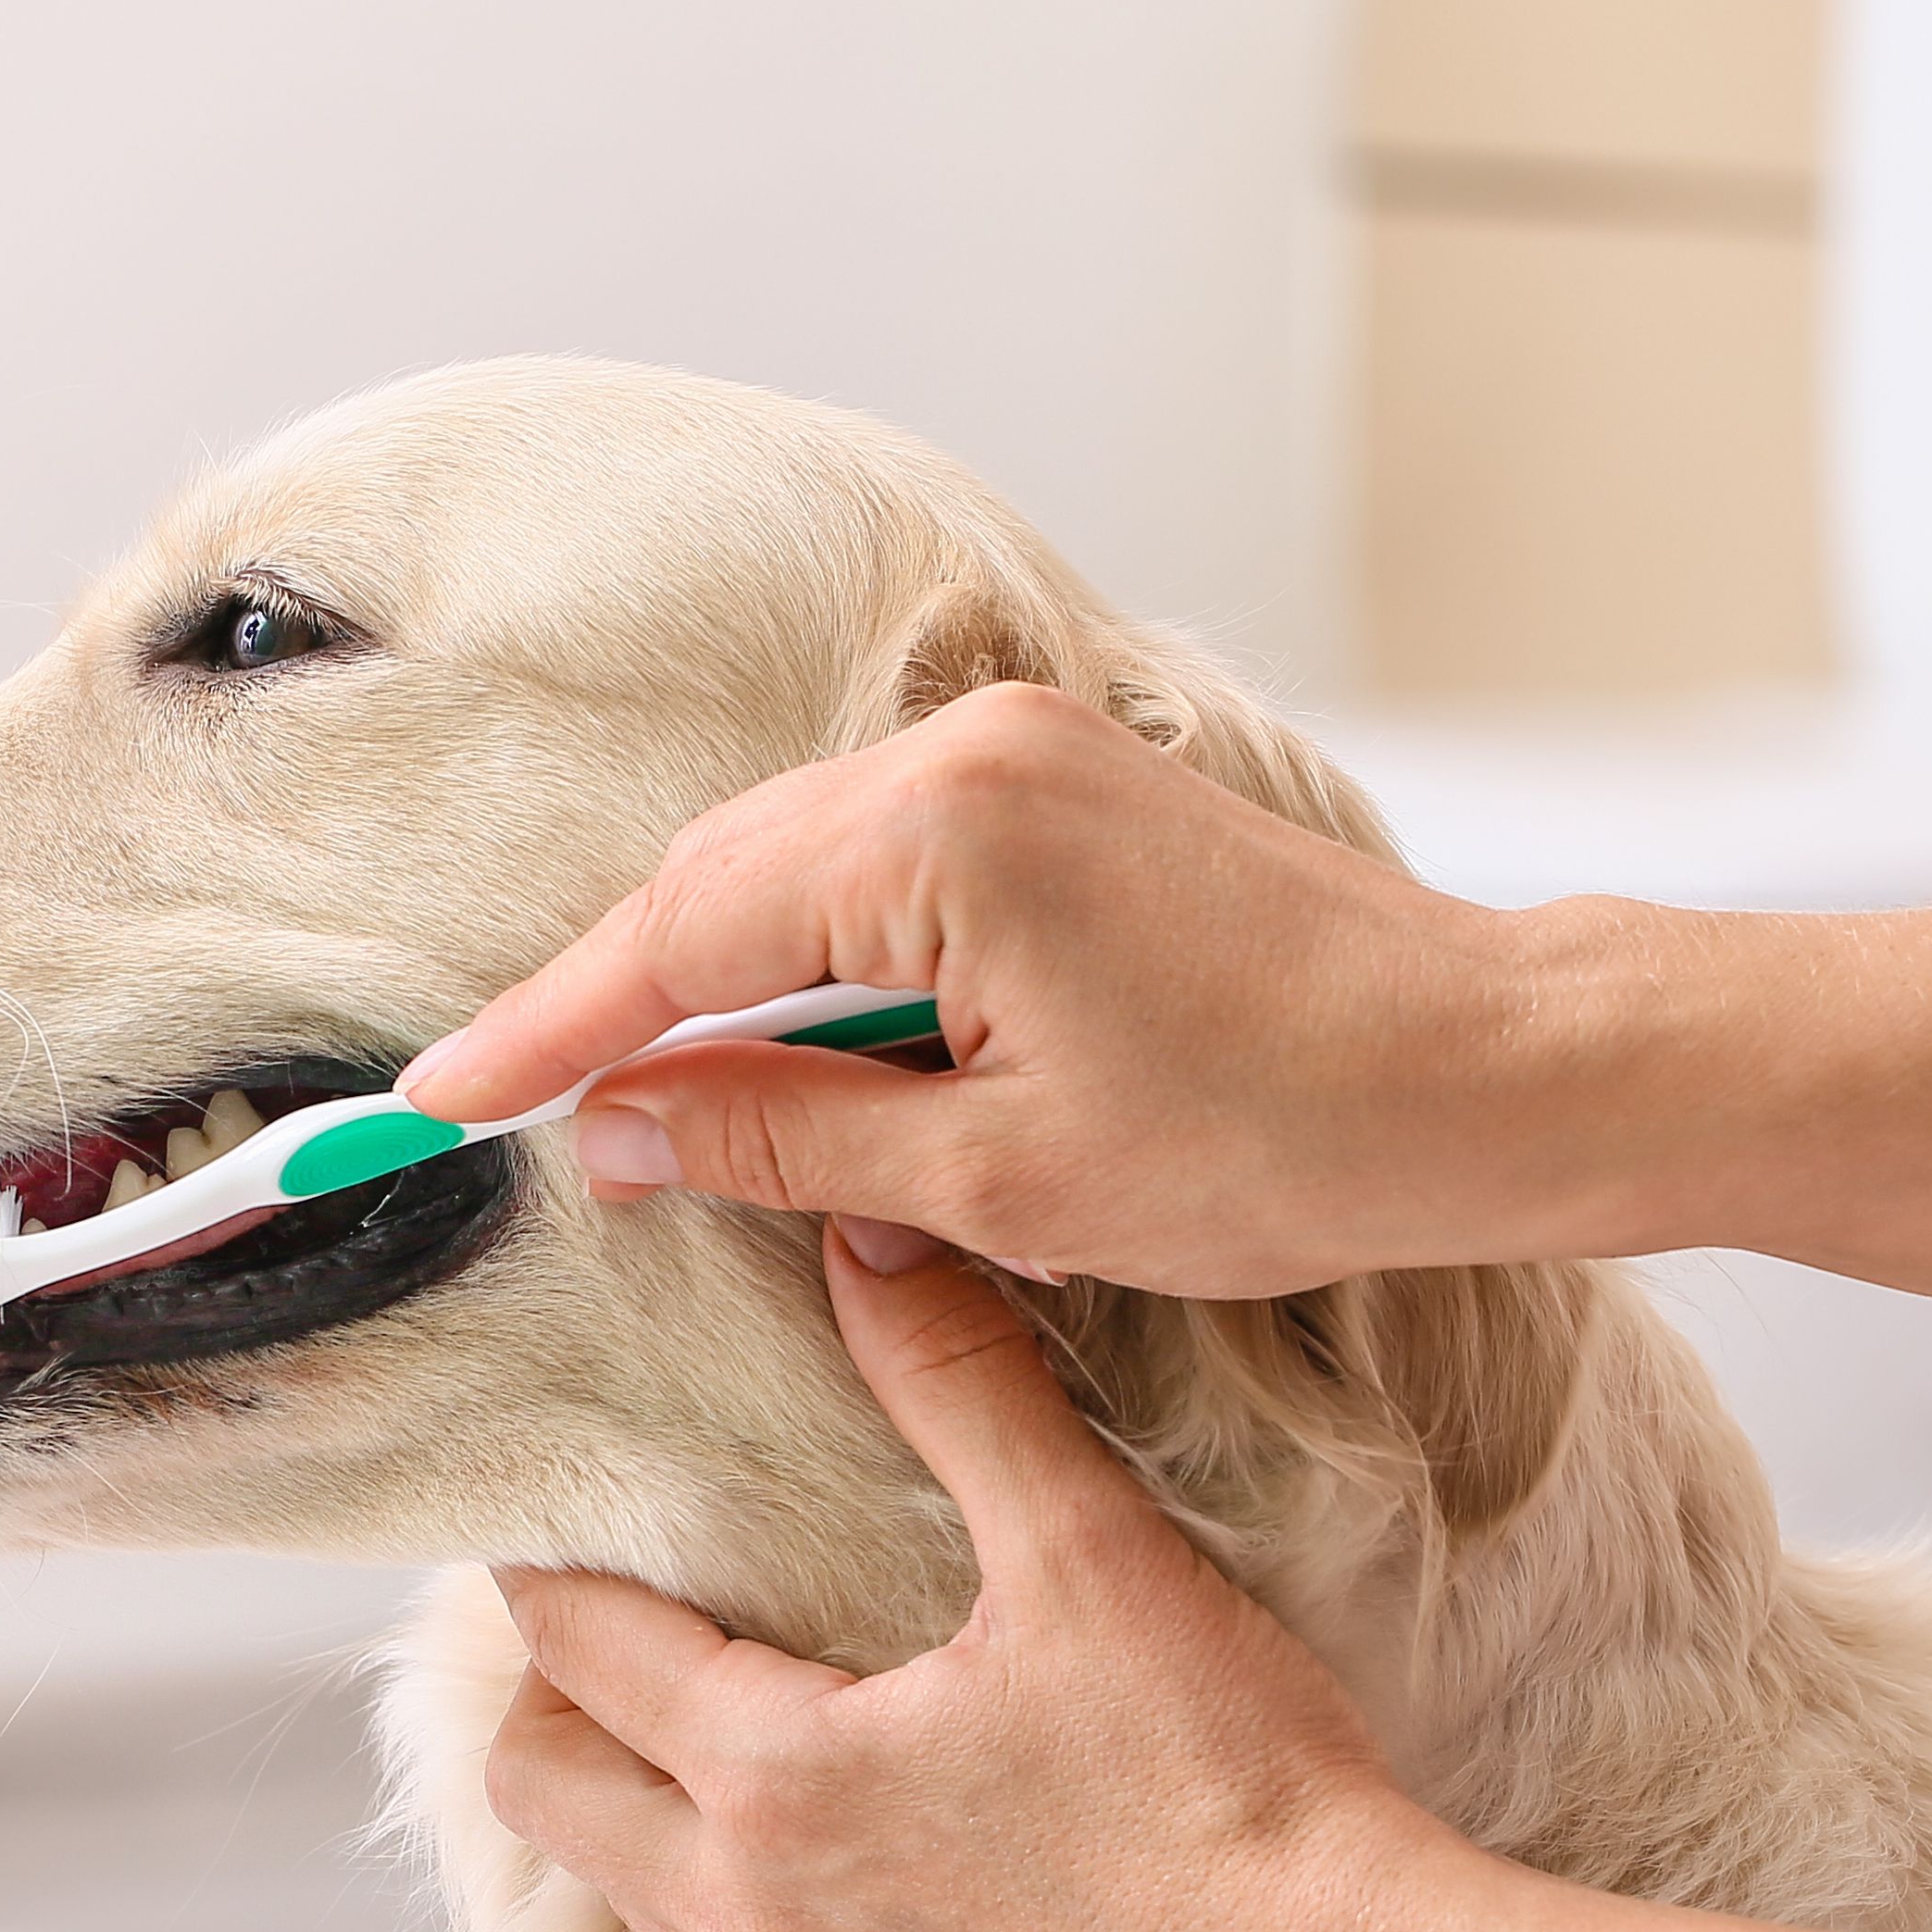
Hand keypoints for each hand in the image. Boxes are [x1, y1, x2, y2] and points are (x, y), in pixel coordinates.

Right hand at [397, 681, 1594, 1301]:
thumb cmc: (1285, 1138)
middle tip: (510, 1114)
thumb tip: (618, 1128)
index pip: (677, 942)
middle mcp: (968, 752)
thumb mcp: (998, 1180)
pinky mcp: (1067, 781)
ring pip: (794, 864)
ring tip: (635, 1098)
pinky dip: (812, 947)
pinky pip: (880, 856)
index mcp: (939, 836)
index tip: (435, 1103)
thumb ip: (781, 1138)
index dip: (545, 1033)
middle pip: (717, 879)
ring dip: (715, 978)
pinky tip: (784, 1041)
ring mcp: (1024, 751)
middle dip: (612, 1000)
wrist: (1496, 1070)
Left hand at [488, 1219, 1465, 1931]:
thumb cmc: (1224, 1778)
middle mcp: (749, 1917)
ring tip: (700, 1736)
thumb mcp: (1086, 1550)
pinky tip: (787, 1884)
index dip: (550, 1568)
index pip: (577, 1649)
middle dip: (557, 1691)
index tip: (562, 1516)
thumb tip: (865, 1241)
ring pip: (617, 1907)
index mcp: (772, 1776)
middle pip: (541, 1786)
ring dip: (625, 1816)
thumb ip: (960, 1383)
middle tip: (629, 1621)